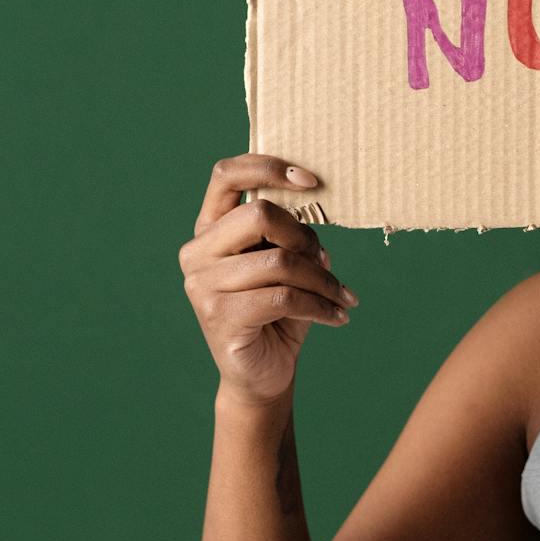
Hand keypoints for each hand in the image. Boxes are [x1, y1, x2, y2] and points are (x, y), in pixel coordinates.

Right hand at [178, 153, 357, 406]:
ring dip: (323, 280)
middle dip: (305, 236)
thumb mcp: (287, 265)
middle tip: (326, 262)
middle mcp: (197, 252)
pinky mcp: (220, 316)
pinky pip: (285, 297)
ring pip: (280, 261)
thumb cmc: (279, 312)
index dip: (269, 167)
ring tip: (342, 297)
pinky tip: (337, 316)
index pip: (226, 176)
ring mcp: (202, 285)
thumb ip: (291, 236)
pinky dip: (320, 306)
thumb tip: (315, 225)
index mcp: (210, 229)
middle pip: (260, 214)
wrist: (263, 373)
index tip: (311, 180)